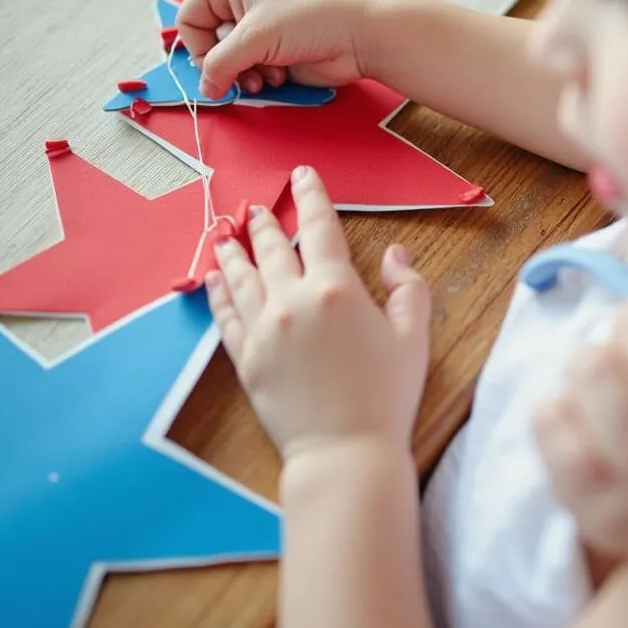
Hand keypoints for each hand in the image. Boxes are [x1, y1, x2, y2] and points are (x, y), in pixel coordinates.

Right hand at [176, 0, 383, 99]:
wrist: (359, 35)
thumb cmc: (308, 19)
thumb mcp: (253, 38)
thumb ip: (219, 65)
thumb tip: (204, 89)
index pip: (190, 16)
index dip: (196, 45)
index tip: (211, 65)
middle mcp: (242, 1)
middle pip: (209, 42)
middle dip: (226, 63)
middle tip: (242, 74)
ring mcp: (261, 28)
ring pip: (231, 61)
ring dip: (245, 74)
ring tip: (265, 77)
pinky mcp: (276, 50)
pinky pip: (252, 71)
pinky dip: (261, 78)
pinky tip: (280, 76)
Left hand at [206, 166, 431, 458]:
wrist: (346, 453)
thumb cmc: (387, 394)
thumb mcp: (414, 336)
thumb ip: (408, 287)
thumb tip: (394, 254)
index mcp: (335, 288)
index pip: (320, 228)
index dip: (312, 196)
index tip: (302, 174)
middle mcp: (292, 300)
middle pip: (272, 249)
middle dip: (266, 223)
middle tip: (258, 208)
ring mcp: (264, 330)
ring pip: (241, 277)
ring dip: (233, 251)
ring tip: (226, 234)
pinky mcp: (246, 359)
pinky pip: (226, 316)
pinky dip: (218, 293)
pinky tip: (213, 280)